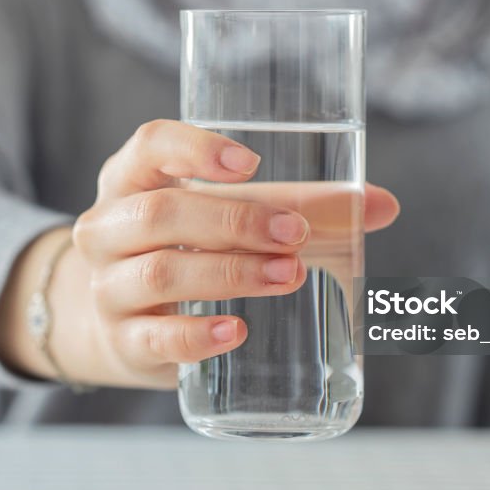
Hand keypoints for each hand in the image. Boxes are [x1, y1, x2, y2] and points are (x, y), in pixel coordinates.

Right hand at [0, 119, 399, 390]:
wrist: (119, 325)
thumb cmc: (185, 254)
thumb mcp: (224, 220)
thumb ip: (297, 207)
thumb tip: (383, 206)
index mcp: (131, 181)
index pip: (148, 146)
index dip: (194, 148)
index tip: (251, 163)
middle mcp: (107, 229)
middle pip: (160, 213)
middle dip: (235, 221)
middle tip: (297, 235)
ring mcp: (107, 288)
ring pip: (160, 273)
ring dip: (230, 274)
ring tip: (289, 276)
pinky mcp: (122, 342)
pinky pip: (155, 338)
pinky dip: (197, 335)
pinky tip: (236, 331)